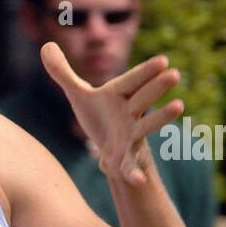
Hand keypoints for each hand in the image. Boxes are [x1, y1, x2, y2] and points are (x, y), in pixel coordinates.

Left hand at [41, 42, 183, 185]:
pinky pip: (131, 167)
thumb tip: (46, 45)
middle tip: (174, 74)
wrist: (108, 144)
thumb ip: (63, 72)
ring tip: (179, 106)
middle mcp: (130, 113)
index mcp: (119, 94)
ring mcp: (131, 135)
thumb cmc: (99, 115)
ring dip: (162, 118)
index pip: (131, 80)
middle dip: (157, 87)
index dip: (145, 71)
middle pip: (143, 98)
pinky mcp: (126, 158)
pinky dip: (134, 174)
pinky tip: (140, 181)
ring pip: (146, 127)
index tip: (162, 59)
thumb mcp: (78, 94)